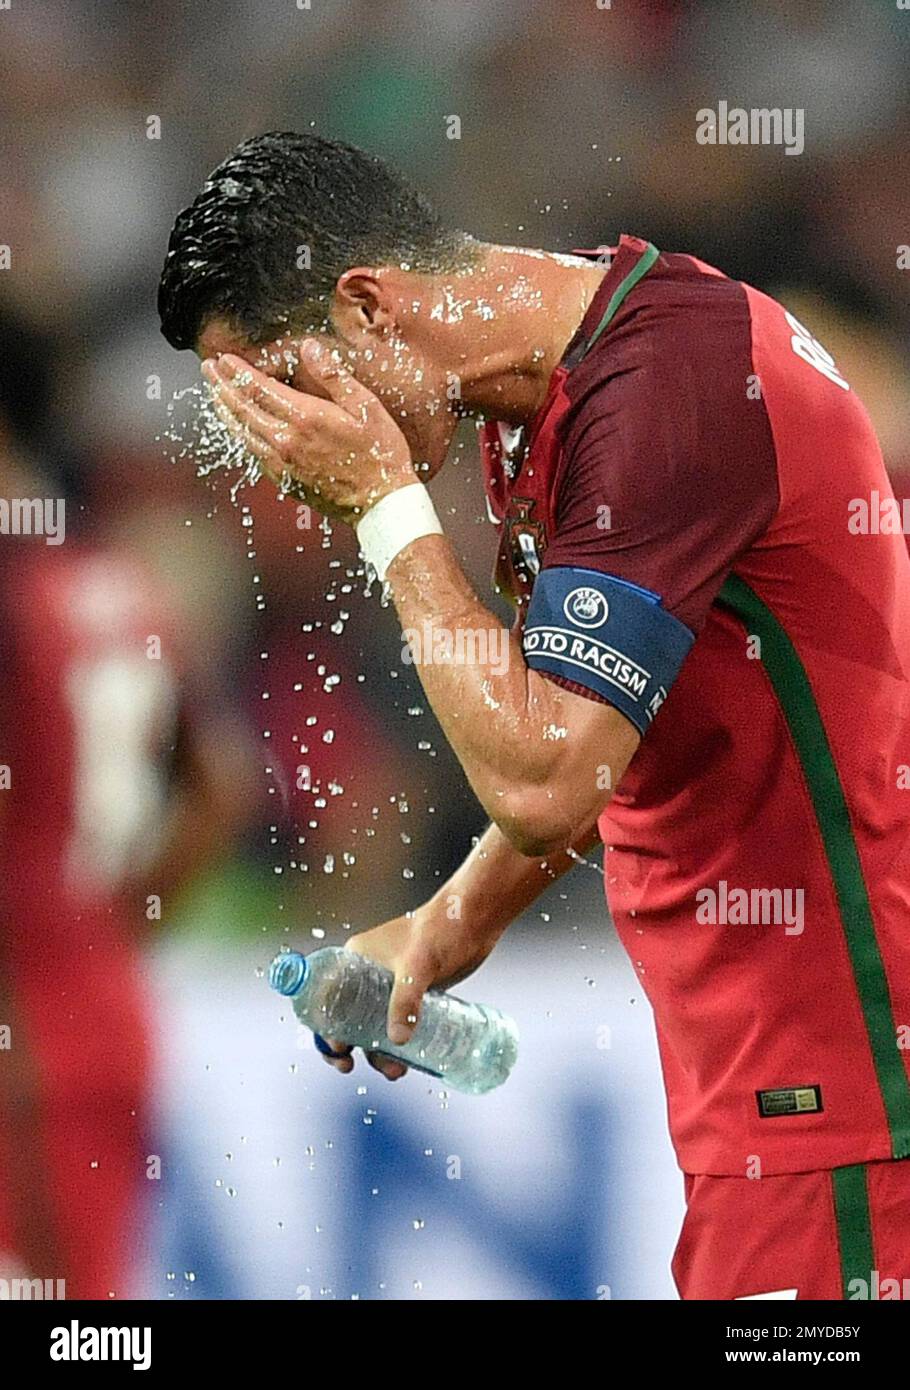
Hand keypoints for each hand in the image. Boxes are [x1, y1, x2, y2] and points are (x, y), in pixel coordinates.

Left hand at [201, 340, 414, 522]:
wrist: (380, 503)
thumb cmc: (380, 453)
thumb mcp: (365, 406)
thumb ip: (334, 376)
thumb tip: (308, 348)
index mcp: (304, 417)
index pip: (259, 387)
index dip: (238, 371)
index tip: (224, 358)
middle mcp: (286, 440)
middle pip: (243, 408)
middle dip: (222, 385)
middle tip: (208, 369)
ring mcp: (282, 462)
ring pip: (242, 432)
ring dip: (225, 410)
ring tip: (214, 394)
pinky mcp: (284, 479)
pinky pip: (253, 453)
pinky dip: (240, 435)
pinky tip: (237, 428)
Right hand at [320, 906, 498, 1081]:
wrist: (474, 920)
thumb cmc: (441, 930)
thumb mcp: (418, 965)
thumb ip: (405, 1001)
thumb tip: (398, 1041)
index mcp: (355, 958)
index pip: (326, 997)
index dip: (324, 1026)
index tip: (338, 1049)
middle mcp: (367, 972)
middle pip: (344, 1017)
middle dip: (347, 1046)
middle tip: (350, 1067)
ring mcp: (390, 984)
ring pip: (372, 1025)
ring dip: (377, 1052)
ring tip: (394, 1071)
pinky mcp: (412, 993)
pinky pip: (395, 1023)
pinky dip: (396, 1045)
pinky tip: (408, 1062)